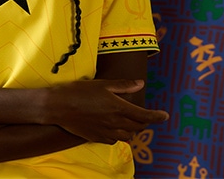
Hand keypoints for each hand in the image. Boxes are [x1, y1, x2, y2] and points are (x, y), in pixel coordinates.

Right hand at [46, 79, 168, 143]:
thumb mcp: (102, 84)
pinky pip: (114, 139)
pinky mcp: (97, 138)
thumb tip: (140, 84)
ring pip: (127, 135)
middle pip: (137, 127)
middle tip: (145, 116)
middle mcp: (115, 122)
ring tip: (130, 122)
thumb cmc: (79, 91)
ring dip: (132, 129)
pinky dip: (119, 135)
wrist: (59, 106)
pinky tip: (114, 128)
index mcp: (119, 107)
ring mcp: (106, 132)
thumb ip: (123, 85)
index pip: (144, 115)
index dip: (157, 116)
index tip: (165, 116)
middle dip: (144, 122)